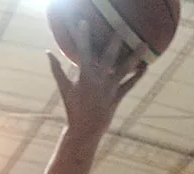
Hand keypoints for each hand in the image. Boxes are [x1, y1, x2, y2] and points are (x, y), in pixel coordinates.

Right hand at [48, 21, 146, 137]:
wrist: (84, 130)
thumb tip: (48, 53)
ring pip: (124, 69)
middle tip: (121, 28)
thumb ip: (56, 69)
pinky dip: (138, 76)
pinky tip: (145, 67)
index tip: (84, 23)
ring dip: (134, 56)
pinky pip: (129, 84)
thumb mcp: (63, 88)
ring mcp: (110, 89)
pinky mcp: (117, 97)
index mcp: (84, 76)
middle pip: (108, 57)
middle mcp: (99, 80)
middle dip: (114, 42)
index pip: (83, 52)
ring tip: (143, 44)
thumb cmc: (72, 108)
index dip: (83, 37)